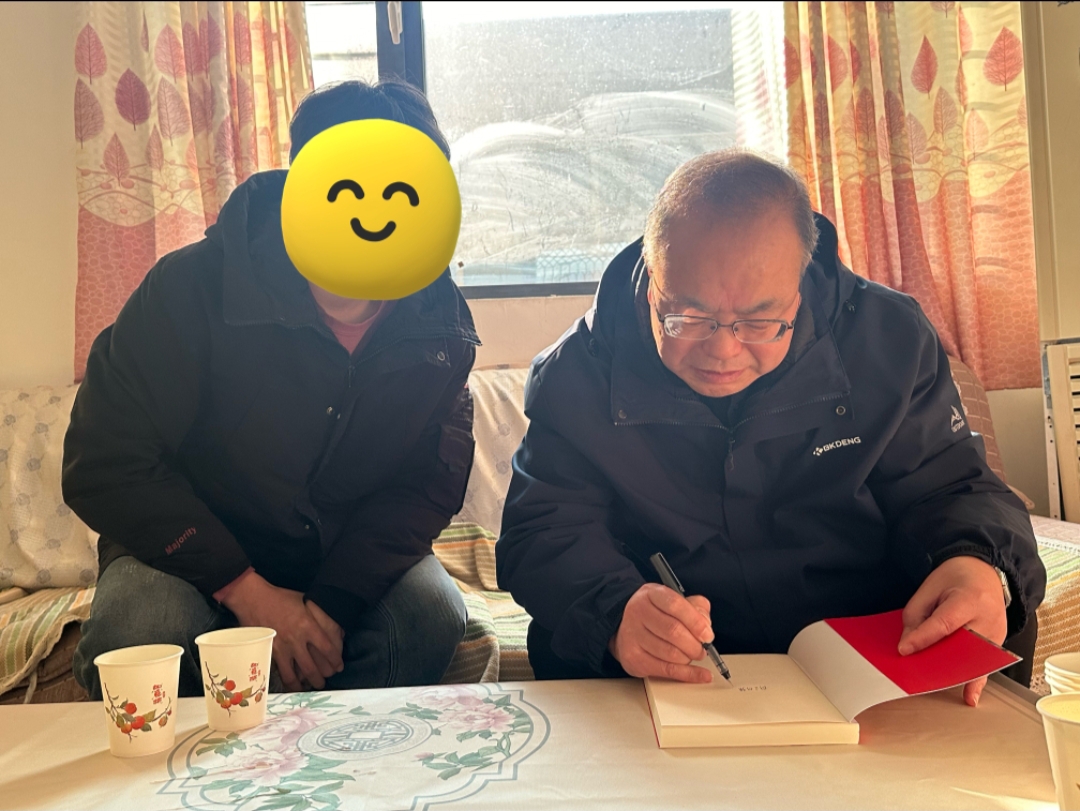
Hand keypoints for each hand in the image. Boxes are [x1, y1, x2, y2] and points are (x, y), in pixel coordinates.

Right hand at [221, 573, 343, 690]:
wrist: (253, 599)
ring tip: (309, 688)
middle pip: (312, 667)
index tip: (338, 666)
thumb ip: (317, 614)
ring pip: (295, 675)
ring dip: (304, 685)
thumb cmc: (280, 598)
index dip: (335, 661)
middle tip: (325, 682)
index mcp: (308, 625)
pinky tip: (292, 684)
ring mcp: (281, 648)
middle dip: (321, 679)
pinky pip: (279, 672)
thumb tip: (331, 624)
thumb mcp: (305, 601)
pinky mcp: (268, 653)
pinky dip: (287, 681)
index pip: (327, 649)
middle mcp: (296, 640)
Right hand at [609, 583, 714, 683]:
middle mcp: (638, 612)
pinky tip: (700, 675)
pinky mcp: (633, 658)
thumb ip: (696, 608)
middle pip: (673, 631)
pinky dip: (688, 674)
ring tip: (692, 655)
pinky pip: (666, 670)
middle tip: (702, 649)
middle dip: (694, 644)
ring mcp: (632, 635)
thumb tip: (705, 626)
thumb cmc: (656, 614)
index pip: (675, 605)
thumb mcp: (675, 601)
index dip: (696, 622)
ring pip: (670, 653)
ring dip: (689, 658)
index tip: (707, 635)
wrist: (625, 626)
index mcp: (651, 594)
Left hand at [898, 556, 1007, 706]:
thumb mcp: (930, 587)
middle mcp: (988, 619)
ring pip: (971, 659)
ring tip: (931, 682)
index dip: (922, 638)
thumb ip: (917, 615)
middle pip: (959, 645)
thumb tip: (909, 644)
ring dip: (950, 672)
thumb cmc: (956, 578)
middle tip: (914, 671)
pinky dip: (975, 681)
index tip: (904, 650)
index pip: (943, 623)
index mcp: (969, 599)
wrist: (985, 573)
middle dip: (936, 659)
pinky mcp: (997, 644)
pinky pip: (984, 665)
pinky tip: (969, 697)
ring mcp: (997, 634)